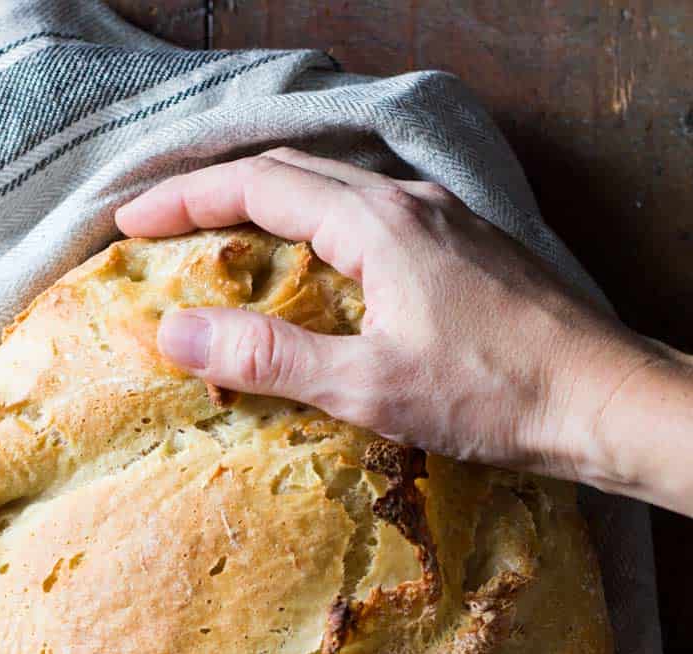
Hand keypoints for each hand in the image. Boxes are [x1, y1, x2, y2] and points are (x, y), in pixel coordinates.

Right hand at [116, 149, 671, 489]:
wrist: (602, 400)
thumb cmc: (492, 396)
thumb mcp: (368, 387)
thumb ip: (270, 358)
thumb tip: (174, 333)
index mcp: (378, 222)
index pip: (258, 185)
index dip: (186, 198)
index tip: (130, 222)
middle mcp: (409, 202)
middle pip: (292, 174)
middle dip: (216, 194)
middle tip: (160, 228)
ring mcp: (442, 222)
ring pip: (334, 192)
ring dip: (268, 209)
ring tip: (222, 247)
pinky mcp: (463, 251)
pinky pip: (369, 218)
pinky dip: (316, 231)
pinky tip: (315, 274)